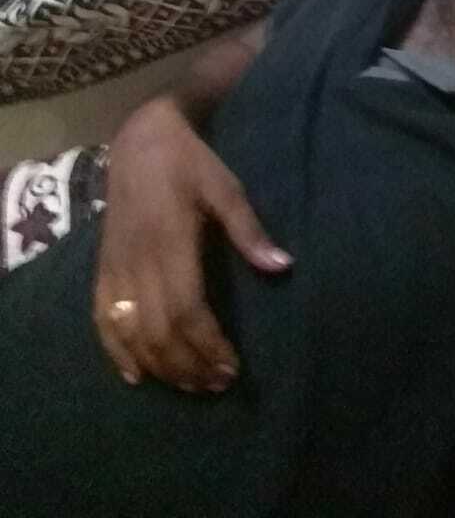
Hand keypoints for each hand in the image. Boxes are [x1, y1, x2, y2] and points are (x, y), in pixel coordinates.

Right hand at [94, 96, 291, 392]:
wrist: (139, 139)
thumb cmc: (189, 162)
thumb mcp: (225, 187)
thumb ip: (249, 230)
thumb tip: (283, 266)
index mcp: (170, 240)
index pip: (186, 310)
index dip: (207, 346)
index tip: (232, 368)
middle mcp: (138, 260)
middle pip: (158, 331)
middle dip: (189, 366)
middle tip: (218, 384)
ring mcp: (116, 265)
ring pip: (130, 331)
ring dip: (160, 366)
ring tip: (190, 385)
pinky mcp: (103, 266)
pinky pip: (102, 317)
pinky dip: (116, 351)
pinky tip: (136, 376)